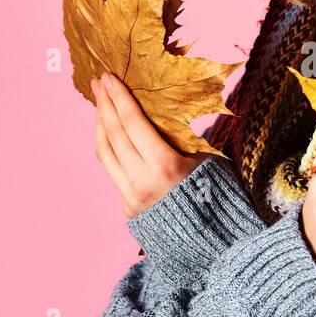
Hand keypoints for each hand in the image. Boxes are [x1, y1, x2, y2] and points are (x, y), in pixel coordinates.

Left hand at [92, 73, 207, 220]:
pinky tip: (109, 134)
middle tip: (99, 82)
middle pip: (113, 134)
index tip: (109, 77)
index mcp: (164, 165)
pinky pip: (112, 170)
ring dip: (100, 125)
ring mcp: (131, 197)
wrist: (213, 239)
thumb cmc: (216, 191)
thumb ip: (177, 137)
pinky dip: (108, 147)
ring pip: (104, 153)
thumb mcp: (202, 158)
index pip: (132, 122)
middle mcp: (142, 181)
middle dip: (104, 104)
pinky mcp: (127, 208)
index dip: (119, 97)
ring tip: (100, 105)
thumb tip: (156, 108)